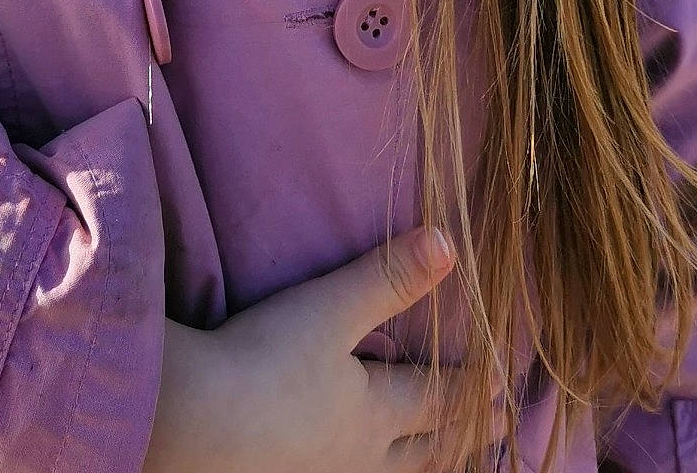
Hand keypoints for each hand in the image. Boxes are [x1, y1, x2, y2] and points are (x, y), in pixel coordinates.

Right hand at [143, 226, 488, 472]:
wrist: (189, 424)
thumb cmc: (261, 361)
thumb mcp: (329, 309)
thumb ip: (388, 278)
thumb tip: (450, 245)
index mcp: (376, 413)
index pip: (442, 399)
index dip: (476, 387)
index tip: (507, 380)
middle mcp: (361, 457)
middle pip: (428, 449)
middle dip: (465, 434)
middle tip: (503, 428)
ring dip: (427, 463)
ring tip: (444, 458)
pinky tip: (362, 468)